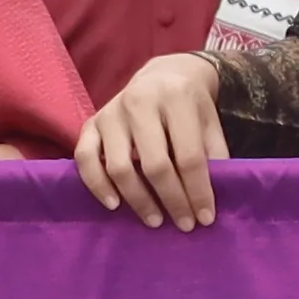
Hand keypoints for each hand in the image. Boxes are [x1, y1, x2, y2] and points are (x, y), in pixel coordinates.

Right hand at [78, 53, 227, 230]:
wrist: (162, 75)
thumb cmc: (189, 106)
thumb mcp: (210, 122)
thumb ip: (214, 155)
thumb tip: (210, 200)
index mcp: (176, 99)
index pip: (188, 156)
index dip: (198, 191)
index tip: (205, 218)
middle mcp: (140, 102)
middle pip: (155, 164)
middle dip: (172, 200)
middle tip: (184, 224)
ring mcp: (111, 113)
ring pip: (119, 167)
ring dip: (137, 200)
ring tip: (155, 220)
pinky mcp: (91, 123)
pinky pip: (85, 159)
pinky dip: (97, 185)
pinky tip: (114, 205)